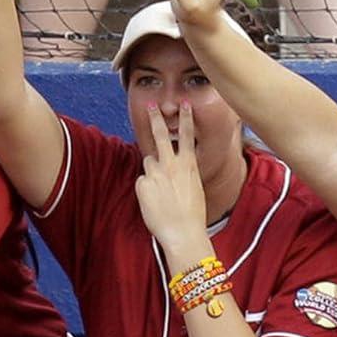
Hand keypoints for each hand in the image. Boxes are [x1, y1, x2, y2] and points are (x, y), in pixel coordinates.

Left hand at [135, 101, 207, 252]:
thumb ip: (183, 174)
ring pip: (148, 162)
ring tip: (162, 192)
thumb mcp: (194, 188)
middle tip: (150, 106)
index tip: (184, 104)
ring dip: (152, 172)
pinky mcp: (142, 184)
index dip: (185, 118)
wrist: (183, 231)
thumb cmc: (192, 214)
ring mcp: (155, 173)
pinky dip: (146, 190)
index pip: (187, 135)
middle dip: (155, 118)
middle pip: (160, 136)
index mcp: (189, 164)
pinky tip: (154, 203)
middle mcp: (171, 164)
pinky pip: (142, 182)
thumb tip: (171, 171)